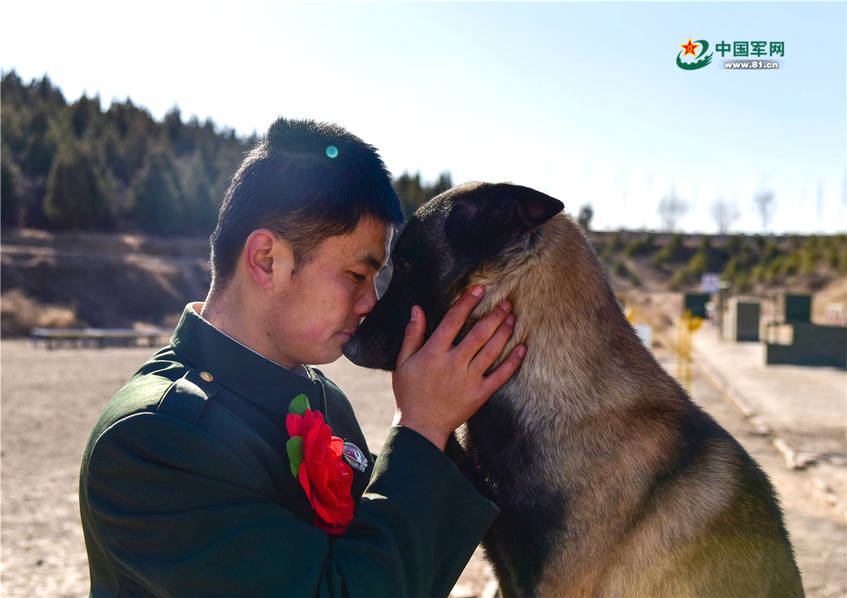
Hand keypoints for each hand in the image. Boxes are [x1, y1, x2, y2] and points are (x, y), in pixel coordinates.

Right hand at [391, 286, 526, 450]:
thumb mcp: (402, 362)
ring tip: (512, 318)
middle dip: (494, 315)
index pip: (453, 321)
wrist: (420, 427)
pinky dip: (513, 362)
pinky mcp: (480, 394)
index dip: (467, 303)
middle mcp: (454, 363)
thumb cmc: (409, 393)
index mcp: (434, 353)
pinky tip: (522, 348)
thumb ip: (412, 335)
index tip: (480, 289)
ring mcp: (469, 379)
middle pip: (479, 333)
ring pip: (492, 351)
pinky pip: (501, 376)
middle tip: (506, 302)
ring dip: (504, 332)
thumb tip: (417, 309)